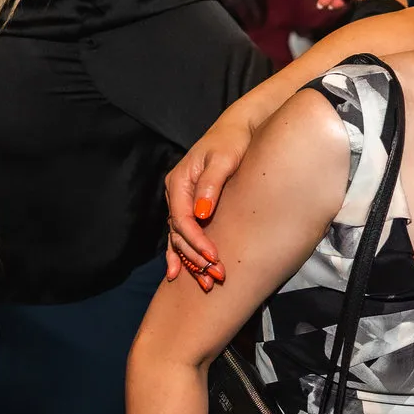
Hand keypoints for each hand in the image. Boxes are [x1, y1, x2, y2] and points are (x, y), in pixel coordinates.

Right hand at [163, 119, 253, 288]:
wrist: (237, 129)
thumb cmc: (232, 142)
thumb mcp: (223, 159)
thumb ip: (212, 185)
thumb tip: (202, 213)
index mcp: (179, 182)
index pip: (183, 220)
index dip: (197, 242)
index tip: (214, 258)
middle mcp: (176, 193)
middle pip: (179, 233)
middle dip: (195, 258)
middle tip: (215, 278)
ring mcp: (181, 200)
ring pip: (180, 237)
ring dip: (191, 261)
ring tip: (205, 284)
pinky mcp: (191, 205)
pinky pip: (183, 234)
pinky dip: (183, 253)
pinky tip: (181, 274)